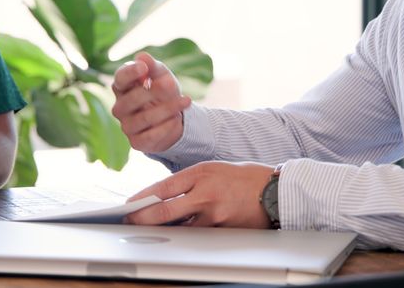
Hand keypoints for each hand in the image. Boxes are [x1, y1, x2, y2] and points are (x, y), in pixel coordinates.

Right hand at [110, 52, 191, 152]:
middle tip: (171, 84)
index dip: (130, 73)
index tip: (144, 68)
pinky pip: (151, 135)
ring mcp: (127, 126)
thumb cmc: (163, 92)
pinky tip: (178, 119)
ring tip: (186, 101)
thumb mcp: (162, 76)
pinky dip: (167, 126)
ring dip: (168, 108)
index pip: (120, 79)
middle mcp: (120, 107)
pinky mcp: (136, 142)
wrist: (175, 118)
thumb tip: (142, 57)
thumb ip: (153, 66)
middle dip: (154, 91)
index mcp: (122, 88)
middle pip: (131, 99)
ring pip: (145, 118)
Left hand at [124, 161, 275, 227]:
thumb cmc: (242, 178)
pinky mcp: (223, 231)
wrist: (274, 191)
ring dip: (164, 230)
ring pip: (180, 228)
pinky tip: (177, 234)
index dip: (142, 198)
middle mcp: (205, 194)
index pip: (163, 188)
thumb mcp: (212, 169)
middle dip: (144, 219)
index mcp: (201, 173)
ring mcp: (214, 215)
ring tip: (151, 229)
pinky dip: (186, 234)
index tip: (130, 205)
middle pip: (165, 212)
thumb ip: (188, 182)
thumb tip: (161, 196)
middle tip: (131, 222)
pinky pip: (198, 235)